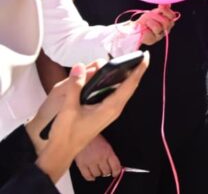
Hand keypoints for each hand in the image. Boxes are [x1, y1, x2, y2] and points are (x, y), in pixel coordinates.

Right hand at [28, 58, 147, 182]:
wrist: (61, 152)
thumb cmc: (66, 134)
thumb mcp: (68, 109)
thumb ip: (75, 86)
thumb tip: (79, 67)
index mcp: (110, 108)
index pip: (129, 84)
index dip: (139, 69)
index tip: (146, 56)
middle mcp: (114, 109)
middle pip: (130, 86)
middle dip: (135, 70)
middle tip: (138, 55)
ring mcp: (110, 112)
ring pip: (123, 90)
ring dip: (127, 76)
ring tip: (128, 62)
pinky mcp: (104, 113)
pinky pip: (116, 94)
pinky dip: (117, 83)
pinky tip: (113, 77)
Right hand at [74, 134, 120, 180]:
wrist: (82, 135)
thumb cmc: (95, 139)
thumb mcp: (107, 145)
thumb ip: (110, 156)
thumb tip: (114, 166)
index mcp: (108, 152)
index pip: (116, 167)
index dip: (116, 172)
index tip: (116, 173)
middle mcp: (100, 158)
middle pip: (106, 172)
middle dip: (107, 172)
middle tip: (105, 170)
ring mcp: (91, 162)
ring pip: (97, 174)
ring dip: (98, 174)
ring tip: (97, 170)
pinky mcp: (82, 165)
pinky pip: (87, 176)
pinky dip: (90, 177)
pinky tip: (92, 176)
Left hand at [136, 5, 177, 45]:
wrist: (136, 28)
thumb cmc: (146, 20)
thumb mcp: (154, 12)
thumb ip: (162, 9)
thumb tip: (167, 3)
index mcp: (168, 22)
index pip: (172, 16)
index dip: (167, 11)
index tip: (160, 7)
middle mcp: (166, 29)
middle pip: (166, 22)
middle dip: (157, 17)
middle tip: (150, 15)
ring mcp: (160, 35)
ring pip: (158, 27)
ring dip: (150, 22)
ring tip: (147, 22)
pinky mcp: (152, 40)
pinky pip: (150, 33)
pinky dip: (146, 29)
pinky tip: (144, 29)